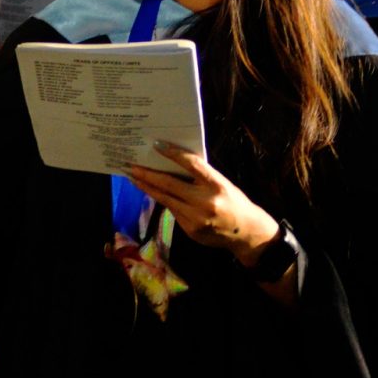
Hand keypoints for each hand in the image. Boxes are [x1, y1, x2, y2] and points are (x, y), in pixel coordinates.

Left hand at [127, 143, 279, 265]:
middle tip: (130, 166)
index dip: (173, 154)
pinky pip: (171, 210)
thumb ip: (200, 176)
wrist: (246, 233)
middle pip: (169, 184)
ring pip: (165, 199)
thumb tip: (172, 162)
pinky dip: (161, 199)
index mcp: (216, 184)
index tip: (156, 144)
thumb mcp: (221, 184)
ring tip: (133, 178)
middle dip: (147, 174)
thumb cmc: (233, 201)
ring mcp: (196, 218)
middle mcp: (205, 201)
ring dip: (147, 187)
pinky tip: (150, 191)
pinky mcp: (190, 230)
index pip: (192, 164)